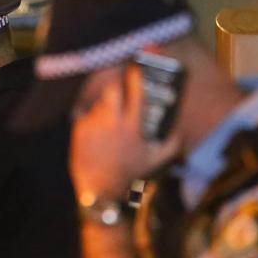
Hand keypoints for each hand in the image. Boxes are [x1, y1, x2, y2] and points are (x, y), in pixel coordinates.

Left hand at [71, 65, 181, 201]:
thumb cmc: (131, 174)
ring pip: (98, 103)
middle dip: (115, 83)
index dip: (136, 76)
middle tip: (118, 85)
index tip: (136, 67)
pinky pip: (85, 113)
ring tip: (109, 119)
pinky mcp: (79, 130)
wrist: (101, 190)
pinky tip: (97, 131)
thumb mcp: (157, 160)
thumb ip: (172, 142)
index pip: (136, 92)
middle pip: (112, 89)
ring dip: (104, 105)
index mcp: (133, 127)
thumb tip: (178, 125)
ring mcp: (94, 125)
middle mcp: (113, 123)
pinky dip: (91, 117)